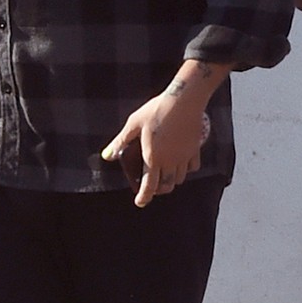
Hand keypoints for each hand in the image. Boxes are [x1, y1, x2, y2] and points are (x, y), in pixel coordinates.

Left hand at [102, 93, 210, 207]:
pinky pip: (193, 167)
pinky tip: (179, 163)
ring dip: (170, 180)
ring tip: (162, 174)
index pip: (149, 185)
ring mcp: (184, 156)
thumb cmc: (156, 110)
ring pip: (179, 178)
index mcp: (153, 157)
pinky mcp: (195, 149)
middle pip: (167, 186)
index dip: (144, 196)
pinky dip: (186, 170)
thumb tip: (107, 156)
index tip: (140, 202)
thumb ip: (120, 142)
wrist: (184, 99)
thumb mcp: (134, 124)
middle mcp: (171, 161)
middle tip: (151, 187)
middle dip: (159, 190)